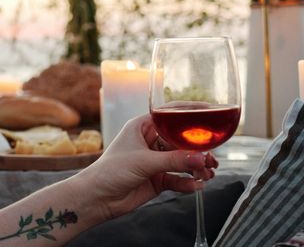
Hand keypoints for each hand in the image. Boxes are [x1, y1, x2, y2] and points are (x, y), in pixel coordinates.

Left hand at [73, 114, 217, 221]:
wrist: (98, 198)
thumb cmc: (110, 171)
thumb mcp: (144, 161)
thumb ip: (174, 160)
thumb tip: (201, 158)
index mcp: (142, 127)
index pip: (169, 115)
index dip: (189, 113)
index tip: (209, 113)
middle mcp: (150, 142)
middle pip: (181, 141)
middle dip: (198, 150)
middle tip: (212, 158)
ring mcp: (155, 161)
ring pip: (183, 161)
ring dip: (196, 167)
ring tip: (207, 174)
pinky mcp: (157, 179)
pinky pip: (178, 178)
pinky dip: (188, 182)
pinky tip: (196, 186)